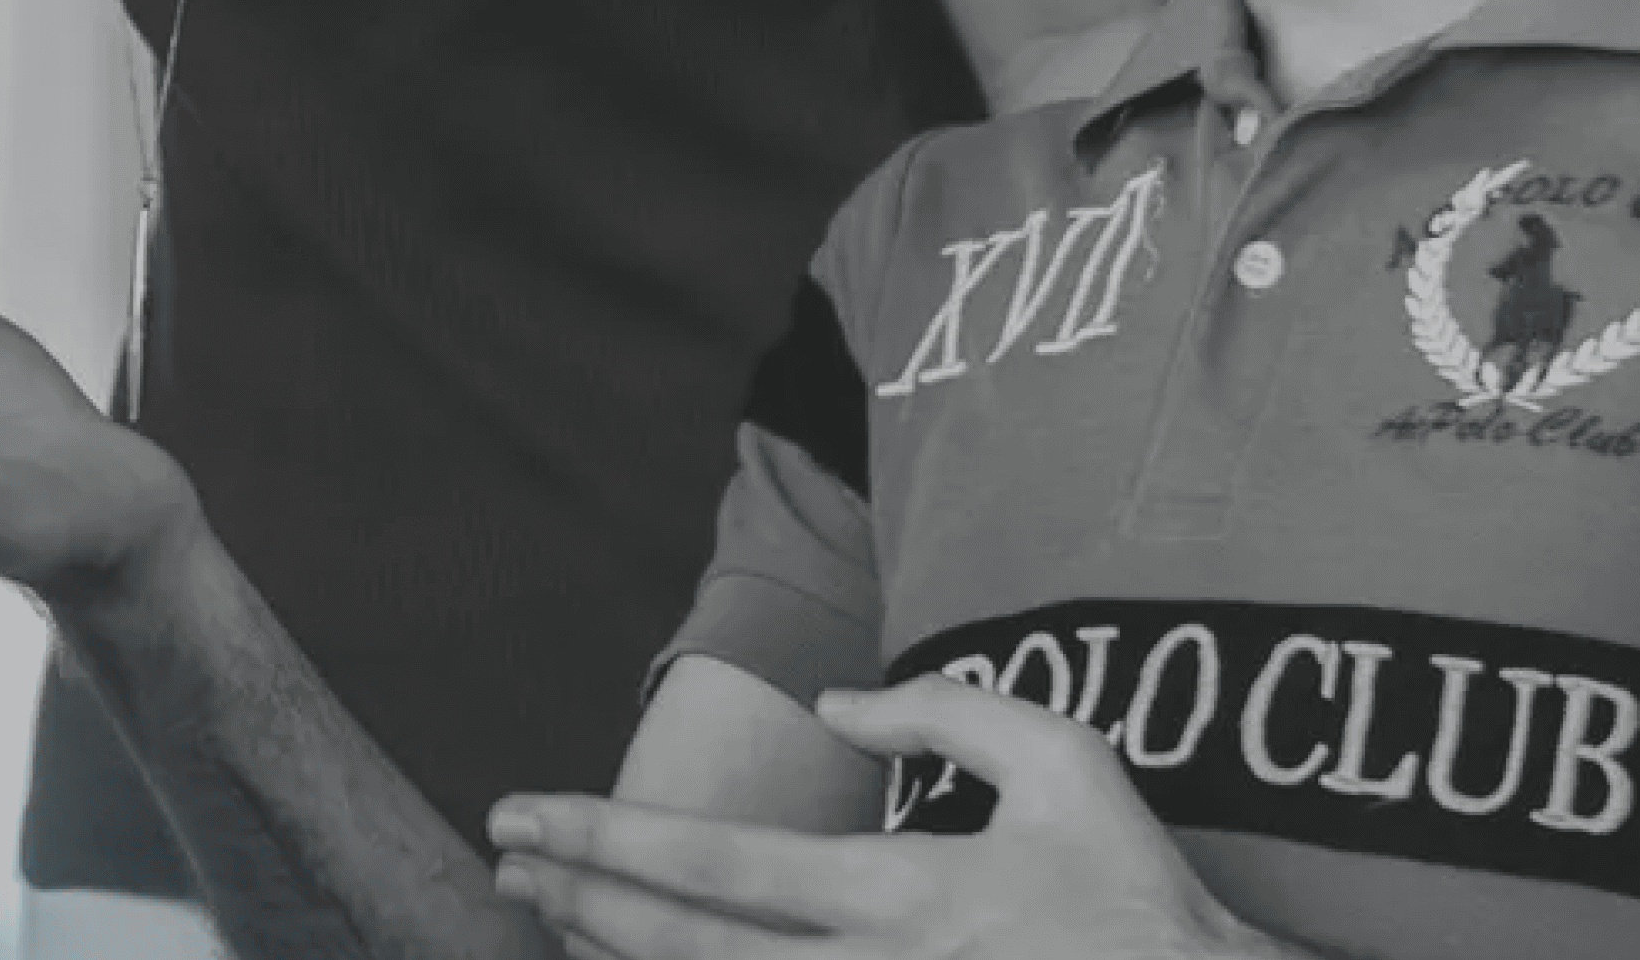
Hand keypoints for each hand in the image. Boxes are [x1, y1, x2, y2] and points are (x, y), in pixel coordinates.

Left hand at [488, 680, 1267, 959]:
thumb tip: (831, 705)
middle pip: (689, 952)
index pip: (724, 865)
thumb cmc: (1138, 895)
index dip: (610, 837)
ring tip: (546, 915)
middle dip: (579, 902)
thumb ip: (943, 713)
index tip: (524, 812)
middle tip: (501, 861)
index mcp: (913, 893)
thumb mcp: (1068, 763)